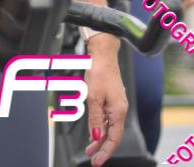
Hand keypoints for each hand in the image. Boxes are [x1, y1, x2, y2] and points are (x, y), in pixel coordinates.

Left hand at [83, 36, 127, 166]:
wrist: (103, 54)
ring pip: (108, 126)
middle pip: (111, 134)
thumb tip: (96, 136)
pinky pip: (106, 117)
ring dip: (98, 137)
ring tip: (89, 147)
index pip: (114, 139)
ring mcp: (115, 104)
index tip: (96, 161)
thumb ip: (95, 119)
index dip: (105, 151)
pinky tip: (93, 130)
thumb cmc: (99, 72)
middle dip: (101, 147)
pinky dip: (99, 126)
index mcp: (118, 111)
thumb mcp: (94, 97)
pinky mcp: (110, 98)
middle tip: (91, 157)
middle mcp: (119, 109)